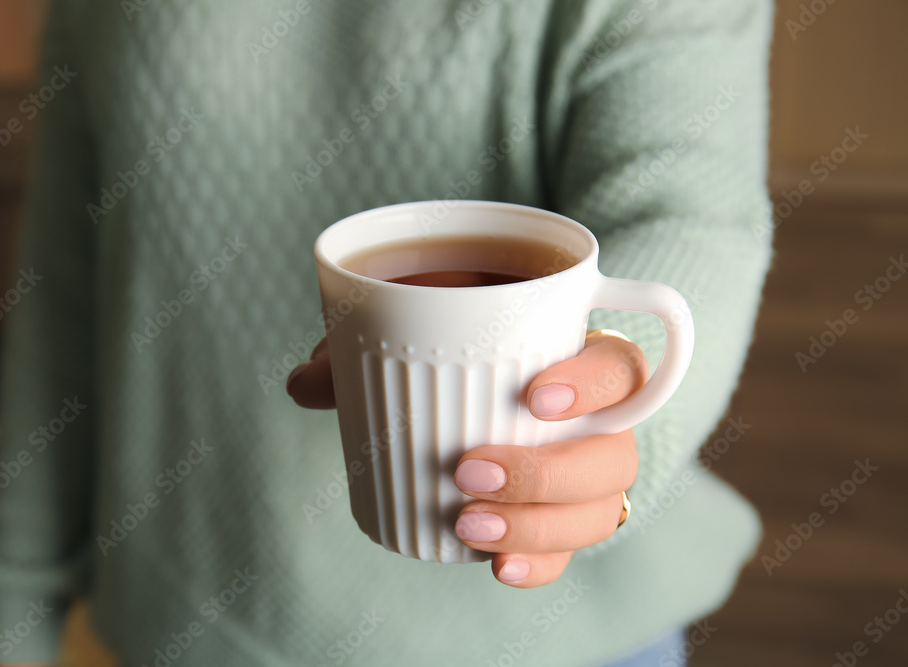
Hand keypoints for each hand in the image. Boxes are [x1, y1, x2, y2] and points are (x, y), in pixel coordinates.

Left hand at [287, 331, 645, 588]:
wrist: (468, 382)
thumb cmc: (452, 343)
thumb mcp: (415, 332)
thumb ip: (366, 349)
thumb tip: (305, 383)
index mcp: (579, 356)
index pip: (621, 367)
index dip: (591, 385)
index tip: (534, 398)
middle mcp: (599, 420)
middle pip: (613, 456)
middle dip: (546, 475)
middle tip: (469, 472)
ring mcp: (588, 473)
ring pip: (601, 510)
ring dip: (538, 526)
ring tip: (468, 527)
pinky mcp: (565, 516)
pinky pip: (571, 549)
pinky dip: (540, 563)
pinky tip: (498, 568)